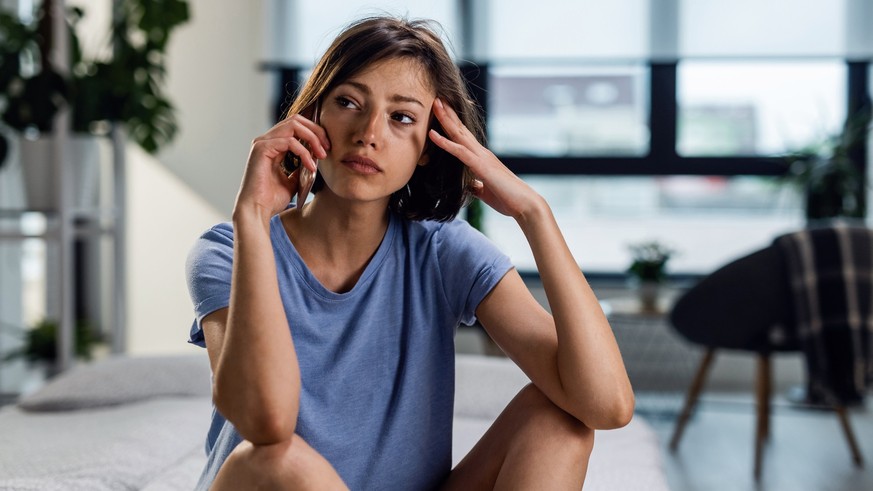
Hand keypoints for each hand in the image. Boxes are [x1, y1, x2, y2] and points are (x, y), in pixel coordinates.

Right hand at [234, 113, 330, 221]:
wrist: (257, 211)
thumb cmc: (271, 200)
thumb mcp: (293, 181)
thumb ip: (301, 168)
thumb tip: (314, 159)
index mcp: (272, 146)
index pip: (296, 126)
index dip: (314, 132)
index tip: (327, 148)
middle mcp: (265, 140)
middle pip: (296, 120)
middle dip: (316, 131)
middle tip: (327, 147)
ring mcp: (262, 143)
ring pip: (293, 126)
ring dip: (312, 139)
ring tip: (322, 155)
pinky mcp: (261, 149)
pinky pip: (289, 141)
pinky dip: (304, 152)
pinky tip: (311, 166)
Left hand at [428, 98, 541, 219]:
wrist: (525, 205)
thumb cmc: (508, 199)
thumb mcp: (486, 192)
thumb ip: (476, 186)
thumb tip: (469, 185)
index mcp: (482, 159)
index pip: (464, 137)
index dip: (453, 124)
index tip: (443, 111)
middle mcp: (482, 153)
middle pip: (461, 129)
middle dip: (448, 113)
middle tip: (437, 98)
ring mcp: (482, 157)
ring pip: (459, 134)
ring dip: (446, 119)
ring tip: (435, 103)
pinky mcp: (481, 166)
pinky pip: (459, 151)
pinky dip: (444, 142)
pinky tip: (432, 134)